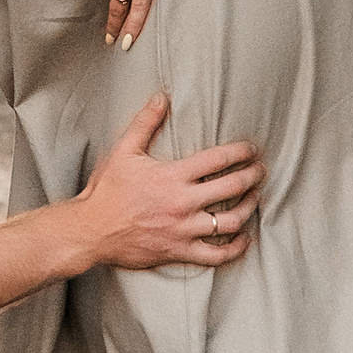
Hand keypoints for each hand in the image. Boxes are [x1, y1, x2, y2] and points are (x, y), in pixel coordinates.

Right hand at [72, 96, 262, 271]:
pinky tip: (244, 239)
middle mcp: (182, 203)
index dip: (240, 152)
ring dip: (248, 208)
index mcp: (172, 176)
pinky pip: (216, 255)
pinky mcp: (179, 252)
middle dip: (252, 176)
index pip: (217, 160)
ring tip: (255, 198)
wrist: (91, 230)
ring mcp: (183, 230)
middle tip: (261, 170)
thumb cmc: (107, 191)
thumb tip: (161, 98)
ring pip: (230, 222)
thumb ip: (145, 123)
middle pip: (231, 188)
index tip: (252, 150)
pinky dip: (235, 248)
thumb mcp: (123, 151)